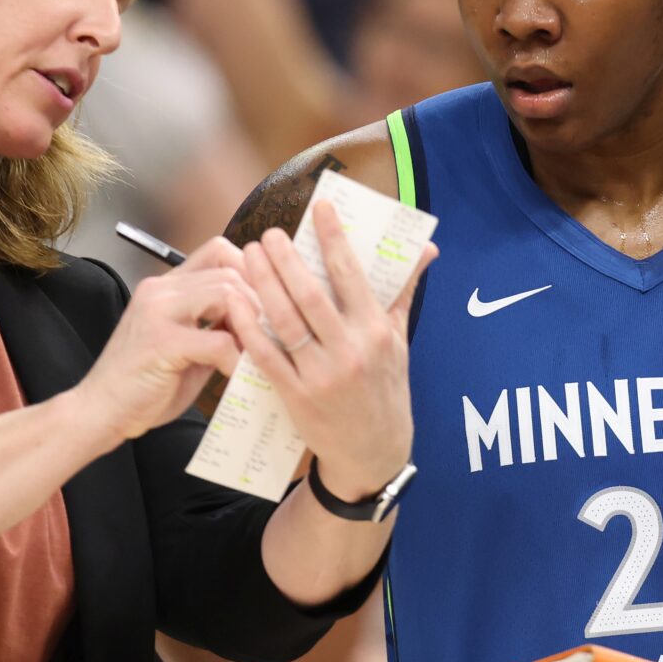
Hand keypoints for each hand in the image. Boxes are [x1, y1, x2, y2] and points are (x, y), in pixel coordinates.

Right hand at [73, 240, 254, 442]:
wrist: (101, 411)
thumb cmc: (145, 383)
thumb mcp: (187, 345)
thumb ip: (216, 326)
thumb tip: (262, 321)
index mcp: (167, 287)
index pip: (219, 251)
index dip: (251, 272)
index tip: (267, 304)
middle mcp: (160, 290)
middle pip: (229, 271)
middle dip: (259, 303)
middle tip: (268, 335)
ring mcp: (158, 313)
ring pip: (227, 295)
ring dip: (251, 327)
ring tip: (255, 354)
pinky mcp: (161, 342)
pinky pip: (219, 339)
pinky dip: (237, 359)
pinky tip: (236, 375)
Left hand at [236, 205, 434, 499]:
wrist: (373, 453)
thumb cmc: (386, 390)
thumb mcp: (400, 341)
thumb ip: (404, 292)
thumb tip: (426, 249)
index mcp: (377, 331)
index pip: (353, 274)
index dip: (333, 238)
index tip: (320, 208)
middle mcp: (350, 351)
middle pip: (311, 295)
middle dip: (286, 259)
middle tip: (268, 234)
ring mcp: (321, 375)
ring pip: (286, 321)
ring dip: (263, 284)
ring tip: (249, 257)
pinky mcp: (296, 396)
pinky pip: (267, 356)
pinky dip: (250, 328)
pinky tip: (237, 303)